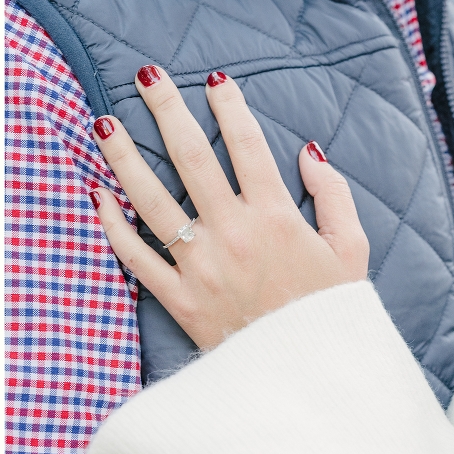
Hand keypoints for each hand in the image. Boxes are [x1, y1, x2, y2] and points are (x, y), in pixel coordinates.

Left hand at [89, 66, 368, 349]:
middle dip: (167, 111)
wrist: (307, 377)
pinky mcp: (179, 299)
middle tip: (148, 77)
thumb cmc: (331, 311)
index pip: (246, 144)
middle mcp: (231, 233)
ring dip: (124, 159)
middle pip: (190, 158)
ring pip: (151, 201)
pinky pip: (137, 259)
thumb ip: (333, 195)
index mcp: (275, 217)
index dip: (230, 105)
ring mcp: (200, 266)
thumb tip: (308, 153)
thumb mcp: (351, 249)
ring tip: (104, 124)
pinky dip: (115, 228)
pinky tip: (101, 197)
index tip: (216, 78)